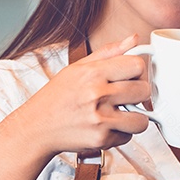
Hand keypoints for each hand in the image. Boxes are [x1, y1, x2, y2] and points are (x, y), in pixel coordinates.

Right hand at [17, 34, 150, 156]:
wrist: (36, 128)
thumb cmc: (56, 97)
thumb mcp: (77, 68)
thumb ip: (108, 53)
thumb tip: (134, 39)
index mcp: (92, 73)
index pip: (137, 65)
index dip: (137, 71)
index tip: (132, 76)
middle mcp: (97, 95)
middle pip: (143, 90)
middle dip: (138, 94)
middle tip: (126, 96)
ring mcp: (100, 119)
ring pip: (142, 119)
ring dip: (134, 118)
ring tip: (120, 114)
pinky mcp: (101, 139)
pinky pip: (128, 137)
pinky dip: (120, 134)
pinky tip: (106, 127)